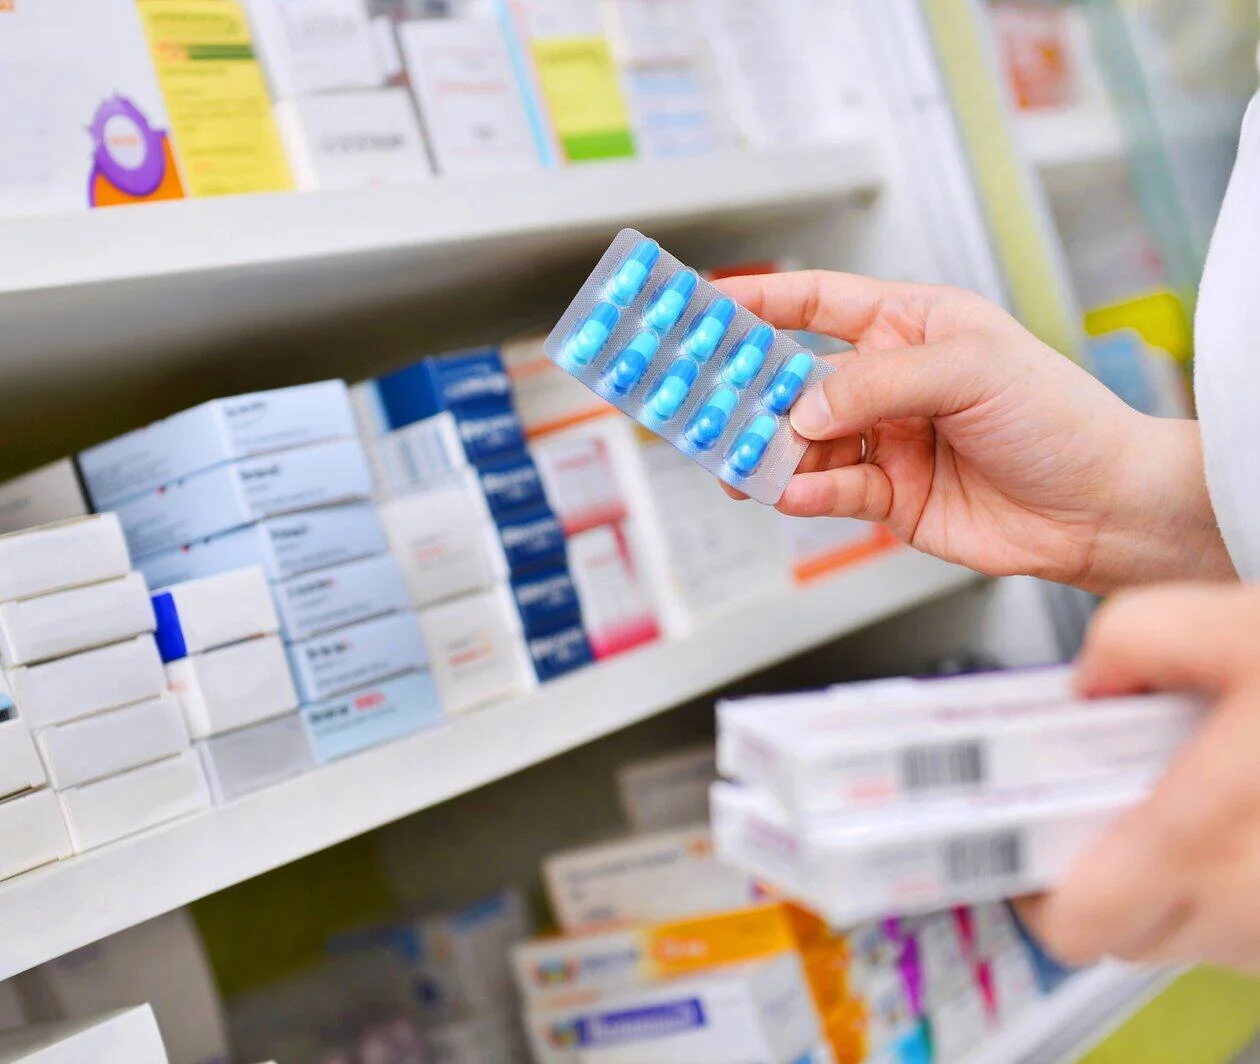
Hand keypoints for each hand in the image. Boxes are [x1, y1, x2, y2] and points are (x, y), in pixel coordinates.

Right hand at [714, 272, 1232, 593]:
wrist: (1100, 508)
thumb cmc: (1056, 416)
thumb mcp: (968, 369)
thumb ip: (874, 383)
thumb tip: (800, 411)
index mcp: (909, 326)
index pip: (817, 303)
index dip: (759, 300)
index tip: (701, 303)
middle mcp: (888, 382)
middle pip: (794, 379)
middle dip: (745, 389)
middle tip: (696, 398)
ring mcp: (885, 441)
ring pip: (801, 442)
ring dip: (767, 449)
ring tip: (734, 459)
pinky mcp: (888, 497)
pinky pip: (829, 489)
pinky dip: (804, 490)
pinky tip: (790, 490)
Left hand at [1017, 584, 1259, 971]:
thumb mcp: (1250, 625)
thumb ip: (1143, 633)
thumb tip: (1093, 678)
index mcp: (1214, 836)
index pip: (1076, 920)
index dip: (1035, 881)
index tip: (1026, 834)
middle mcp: (1253, 905)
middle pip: (1119, 929)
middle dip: (1098, 866)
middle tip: (1103, 799)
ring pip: (1183, 933)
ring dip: (1164, 875)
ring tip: (1184, 794)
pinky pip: (1243, 926)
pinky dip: (1224, 880)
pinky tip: (1244, 812)